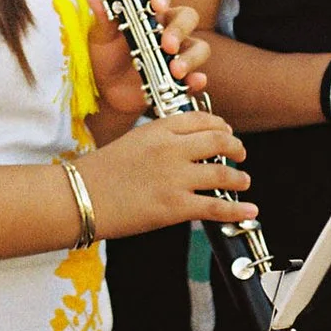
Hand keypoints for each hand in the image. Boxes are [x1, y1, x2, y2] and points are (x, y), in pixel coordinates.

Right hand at [76, 110, 255, 237]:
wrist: (80, 196)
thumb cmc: (99, 172)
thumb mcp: (131, 141)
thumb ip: (159, 141)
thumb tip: (184, 149)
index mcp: (159, 129)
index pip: (202, 119)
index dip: (221, 126)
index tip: (226, 132)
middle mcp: (172, 149)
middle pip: (220, 141)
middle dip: (236, 147)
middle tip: (241, 154)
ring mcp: (176, 177)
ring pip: (223, 174)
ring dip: (239, 178)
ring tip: (244, 182)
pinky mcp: (176, 206)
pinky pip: (217, 207)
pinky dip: (238, 209)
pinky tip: (250, 210)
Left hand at [86, 0, 208, 115]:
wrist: (106, 90)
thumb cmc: (106, 55)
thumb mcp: (101, 36)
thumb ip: (102, 16)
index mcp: (149, 11)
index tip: (157, 4)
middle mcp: (168, 27)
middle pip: (187, 17)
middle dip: (179, 29)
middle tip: (167, 45)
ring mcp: (178, 52)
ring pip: (199, 46)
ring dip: (190, 57)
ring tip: (176, 71)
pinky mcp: (182, 77)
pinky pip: (198, 76)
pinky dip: (198, 79)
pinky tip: (193, 82)